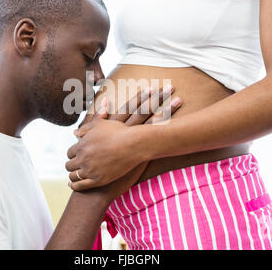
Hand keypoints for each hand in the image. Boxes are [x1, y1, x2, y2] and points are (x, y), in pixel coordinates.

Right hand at [65, 85, 181, 190]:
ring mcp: (137, 147)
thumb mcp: (91, 138)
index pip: (132, 108)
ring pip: (155, 126)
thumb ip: (96, 120)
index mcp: (116, 128)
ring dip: (168, 113)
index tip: (152, 86)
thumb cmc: (93, 160)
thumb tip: (104, 101)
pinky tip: (179, 129)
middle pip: (146, 113)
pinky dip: (169, 135)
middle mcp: (128, 134)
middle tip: (171, 87)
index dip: (142, 97)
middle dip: (158, 100)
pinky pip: (159, 144)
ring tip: (180, 101)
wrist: (98, 186)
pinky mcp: (143, 159)